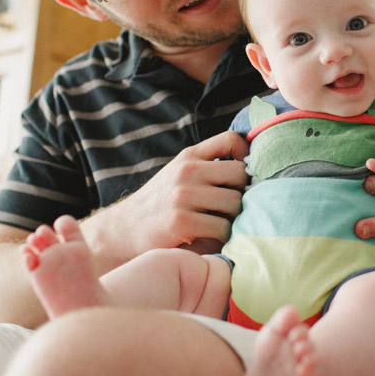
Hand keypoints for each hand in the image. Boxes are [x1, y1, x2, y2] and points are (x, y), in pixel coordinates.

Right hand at [84, 131, 248, 269]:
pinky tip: (211, 236)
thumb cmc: (160, 204)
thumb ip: (207, 167)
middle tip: (230, 206)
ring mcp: (183, 195)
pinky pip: (223, 227)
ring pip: (235, 202)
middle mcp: (186, 171)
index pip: (231, 139)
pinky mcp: (181, 221)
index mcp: (189, 156)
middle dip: (242, 192)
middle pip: (240, 174)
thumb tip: (251, 168)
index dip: (247, 155)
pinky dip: (223, 235)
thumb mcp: (179, 175)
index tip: (244, 175)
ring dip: (233, 217)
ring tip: (219, 222)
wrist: (123, 230)